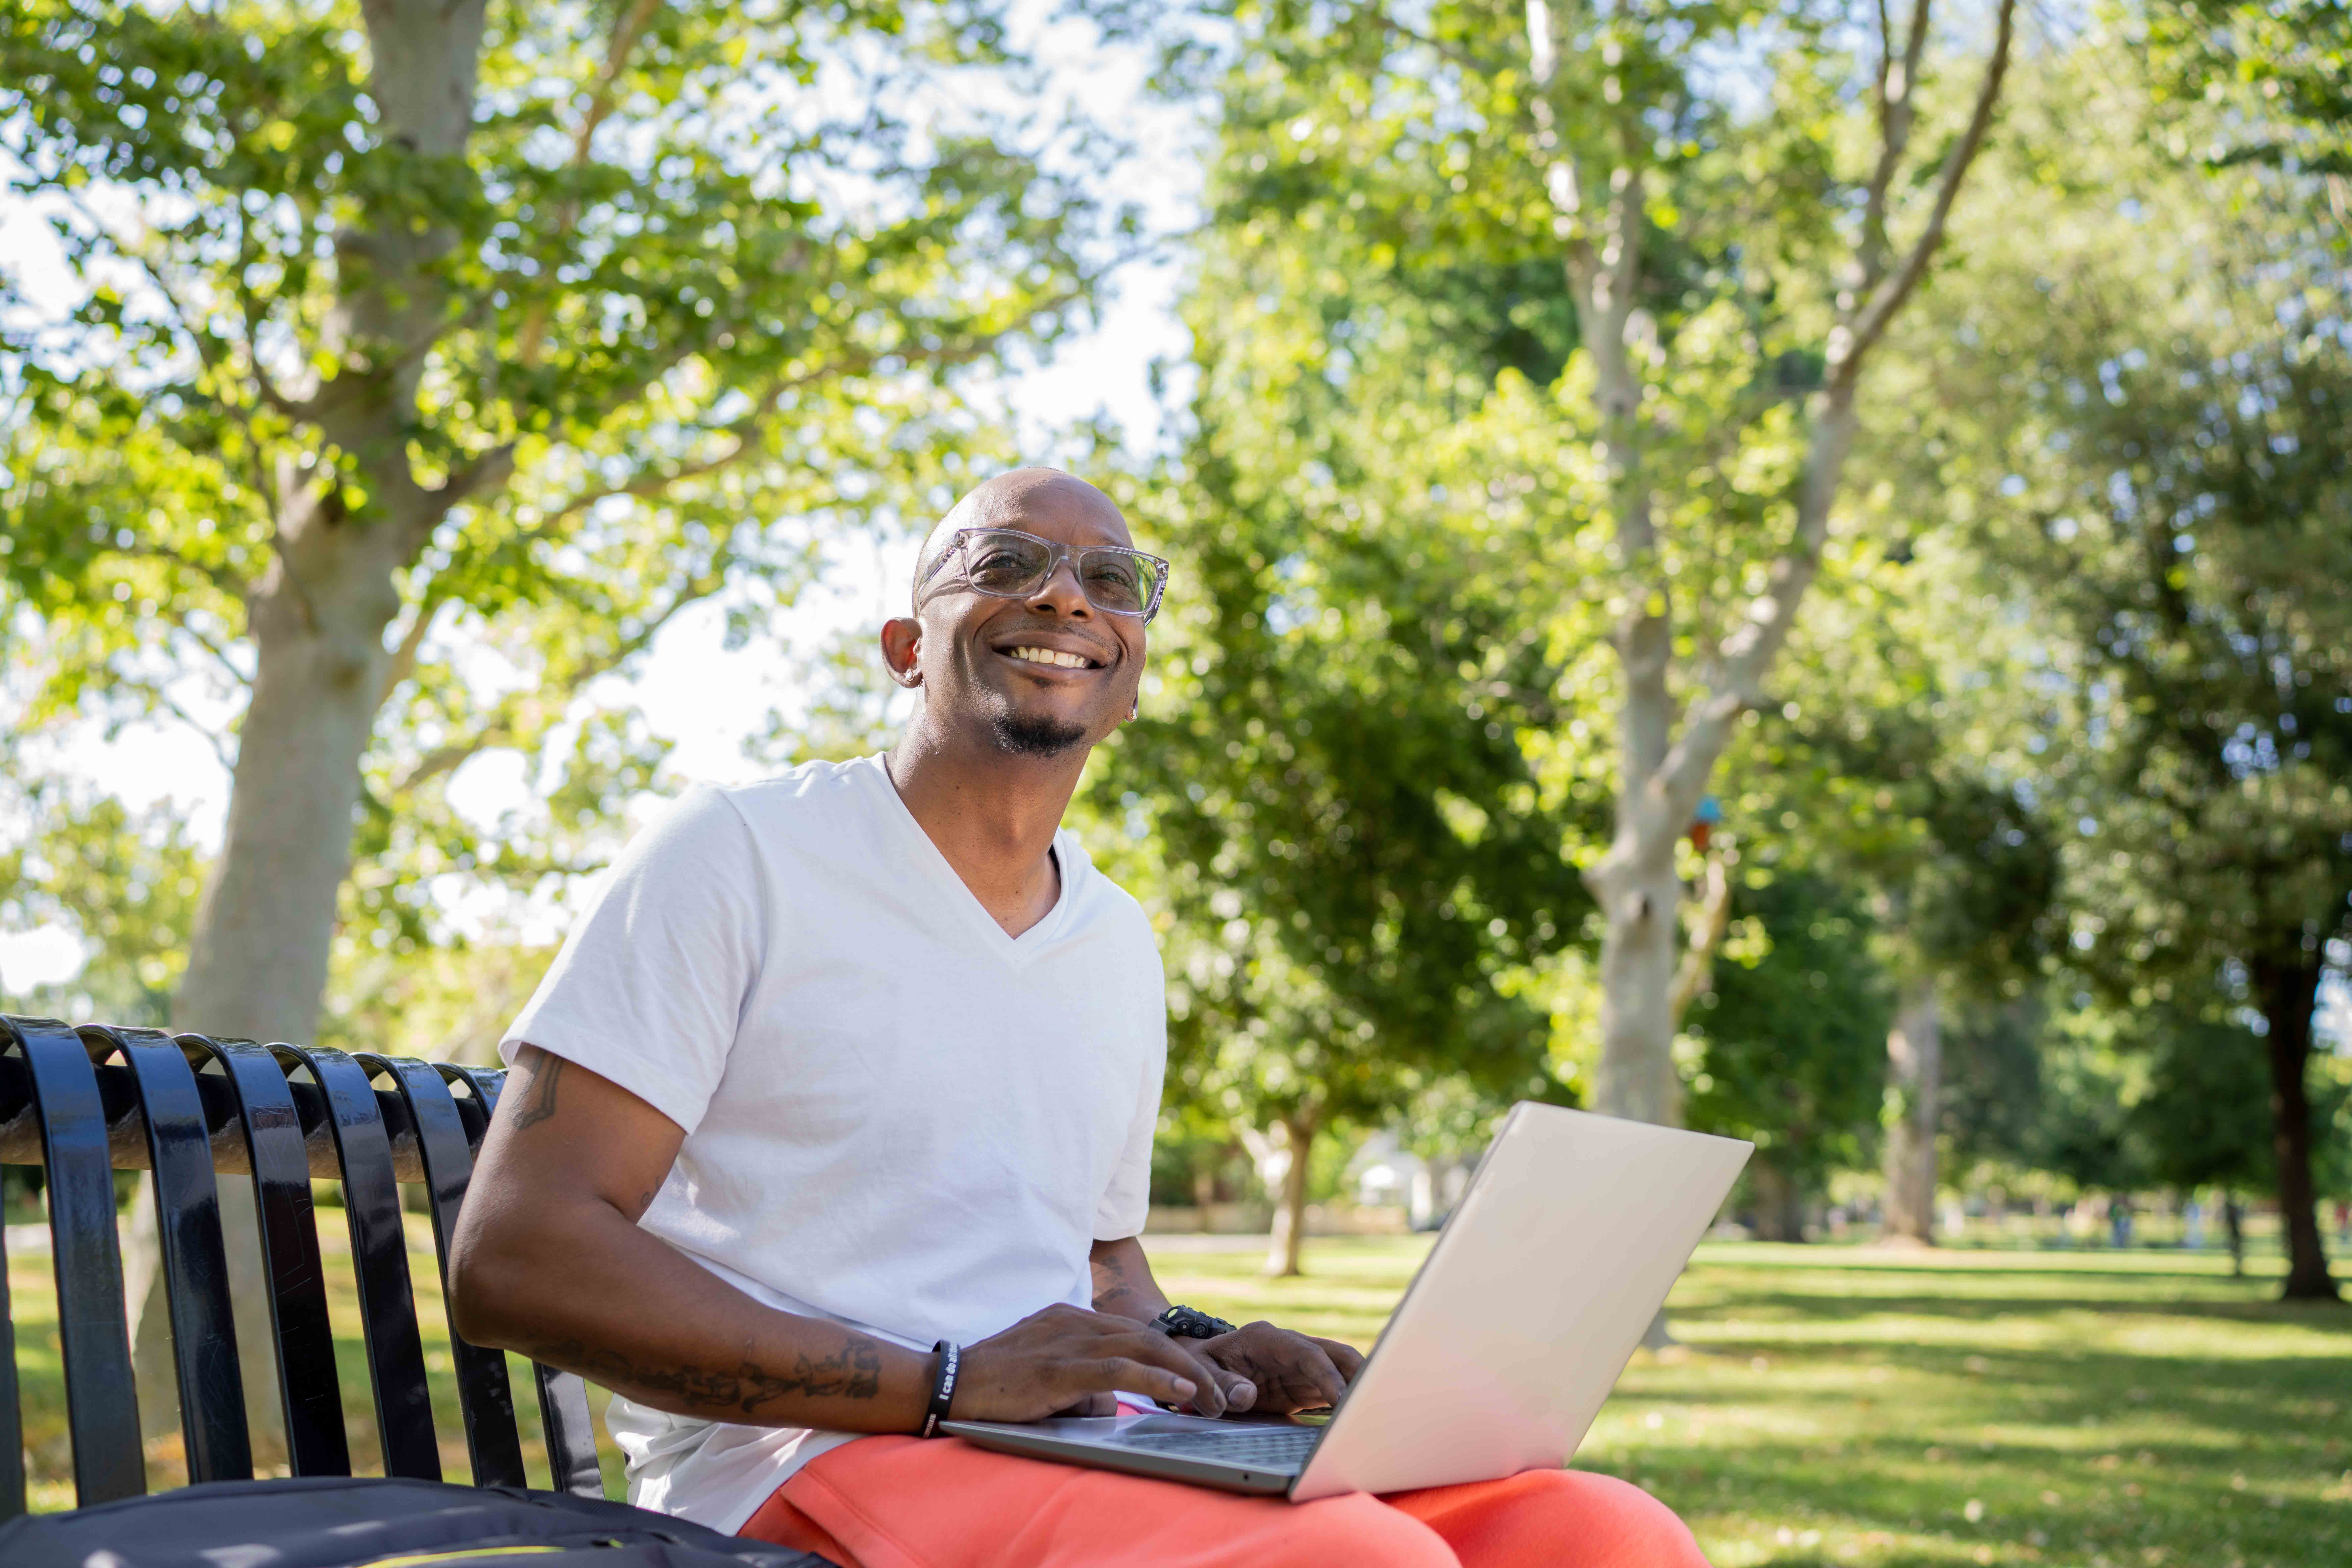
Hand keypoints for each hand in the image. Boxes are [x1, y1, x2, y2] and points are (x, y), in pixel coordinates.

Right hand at [950, 1303, 1253, 1421]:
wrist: (948, 1384)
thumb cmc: (997, 1387)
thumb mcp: (1050, 1379)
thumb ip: (1085, 1385)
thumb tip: (1113, 1405)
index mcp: (1074, 1319)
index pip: (1139, 1334)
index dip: (1176, 1357)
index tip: (1203, 1383)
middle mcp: (1075, 1321)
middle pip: (1149, 1338)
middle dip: (1192, 1366)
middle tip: (1221, 1396)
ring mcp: (1066, 1340)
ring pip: (1142, 1348)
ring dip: (1184, 1375)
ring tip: (1212, 1399)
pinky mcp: (1057, 1366)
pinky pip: (1117, 1369)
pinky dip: (1154, 1379)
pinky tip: (1180, 1392)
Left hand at [1195, 1321, 1364, 1415]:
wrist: (1200, 1363)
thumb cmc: (1199, 1364)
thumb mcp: (1199, 1370)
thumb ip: (1219, 1382)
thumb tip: (1246, 1396)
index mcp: (1266, 1338)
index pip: (1307, 1353)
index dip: (1327, 1375)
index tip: (1343, 1399)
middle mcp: (1289, 1347)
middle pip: (1334, 1354)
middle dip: (1359, 1374)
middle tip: (1376, 1402)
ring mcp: (1299, 1366)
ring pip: (1339, 1371)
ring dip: (1358, 1389)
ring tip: (1375, 1414)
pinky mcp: (1302, 1386)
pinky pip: (1331, 1391)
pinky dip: (1346, 1403)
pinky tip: (1357, 1422)